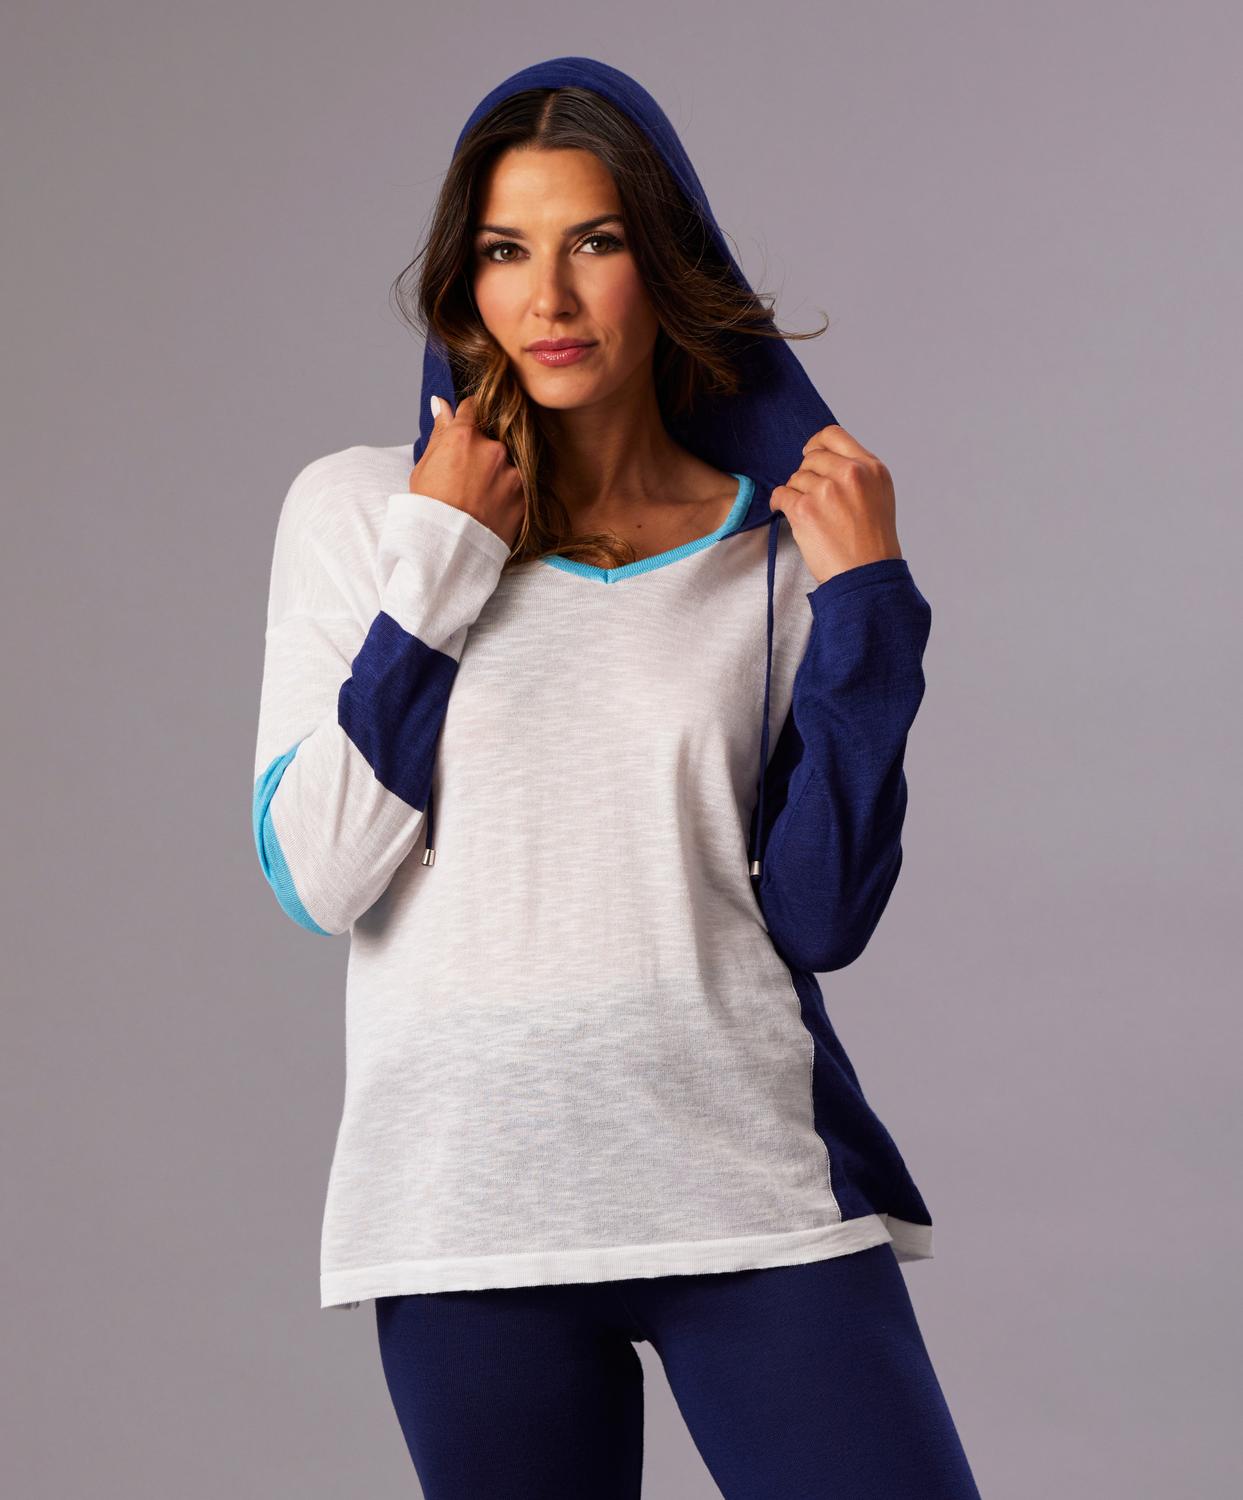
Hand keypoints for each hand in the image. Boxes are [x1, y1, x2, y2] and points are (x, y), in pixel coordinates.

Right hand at [409, 393, 525, 548]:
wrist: (447, 550)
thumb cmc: (428, 509)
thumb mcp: (424, 467)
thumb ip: (439, 432)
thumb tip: (441, 403)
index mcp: (463, 436)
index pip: (473, 407)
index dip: (468, 420)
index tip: (465, 433)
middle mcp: (493, 448)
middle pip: (492, 438)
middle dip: (482, 452)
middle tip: (468, 479)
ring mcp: (511, 472)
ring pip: (506, 464)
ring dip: (496, 475)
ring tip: (479, 500)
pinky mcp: (524, 495)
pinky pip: (517, 486)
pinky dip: (506, 495)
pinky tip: (490, 509)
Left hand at [769, 423, 902, 585]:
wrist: (866, 575)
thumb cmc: (872, 542)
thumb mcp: (878, 494)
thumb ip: (857, 472)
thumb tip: (826, 458)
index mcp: (870, 467)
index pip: (833, 435)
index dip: (816, 445)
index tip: (810, 456)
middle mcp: (850, 473)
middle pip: (811, 458)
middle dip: (807, 475)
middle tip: (813, 497)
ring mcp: (826, 490)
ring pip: (795, 478)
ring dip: (797, 494)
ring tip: (810, 514)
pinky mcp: (805, 510)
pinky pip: (780, 494)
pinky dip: (779, 503)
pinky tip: (787, 512)